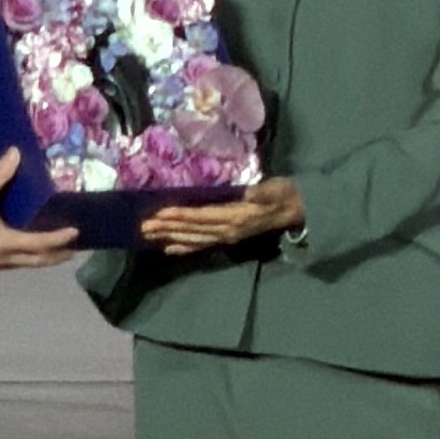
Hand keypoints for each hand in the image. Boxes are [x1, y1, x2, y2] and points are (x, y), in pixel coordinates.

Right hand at [0, 149, 77, 272]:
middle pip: (36, 262)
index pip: (40, 243)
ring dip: (37, 258)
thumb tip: (16, 153)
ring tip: (49, 250)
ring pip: (22, 265)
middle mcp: (3, 260)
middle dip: (55, 256)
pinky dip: (19, 258)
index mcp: (6, 243)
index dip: (60, 239)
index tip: (76, 234)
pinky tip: (16, 251)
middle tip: (71, 250)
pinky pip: (7, 265)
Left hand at [140, 177, 305, 258]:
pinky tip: (169, 248)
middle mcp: (228, 231)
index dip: (182, 216)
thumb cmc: (284, 195)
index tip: (161, 213)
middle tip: (143, 227)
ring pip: (193, 239)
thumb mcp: (276, 189)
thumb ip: (263, 193)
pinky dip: (185, 247)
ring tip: (149, 236)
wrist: (295, 211)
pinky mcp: (227, 239)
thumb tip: (250, 194)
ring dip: (171, 237)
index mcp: (236, 218)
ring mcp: (226, 237)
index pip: (203, 217)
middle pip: (193, 230)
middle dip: (168, 228)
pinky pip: (202, 245)